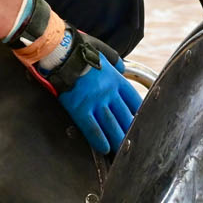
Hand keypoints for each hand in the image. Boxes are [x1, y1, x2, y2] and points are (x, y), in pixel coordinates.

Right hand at [45, 32, 141, 154]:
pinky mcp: (80, 109)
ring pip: (111, 126)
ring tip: (122, 151)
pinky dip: (100, 140)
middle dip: (130, 132)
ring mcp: (95, 102)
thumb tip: (122, 68)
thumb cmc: (81, 51)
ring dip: (117, 140)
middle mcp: (109, 92)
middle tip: (134, 144)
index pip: (134, 101)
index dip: (139, 114)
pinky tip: (105, 148)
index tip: (141, 124)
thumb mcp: (104, 52)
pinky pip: (92, 128)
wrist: (61, 53)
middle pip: (124, 117)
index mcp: (116, 79)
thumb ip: (116, 62)